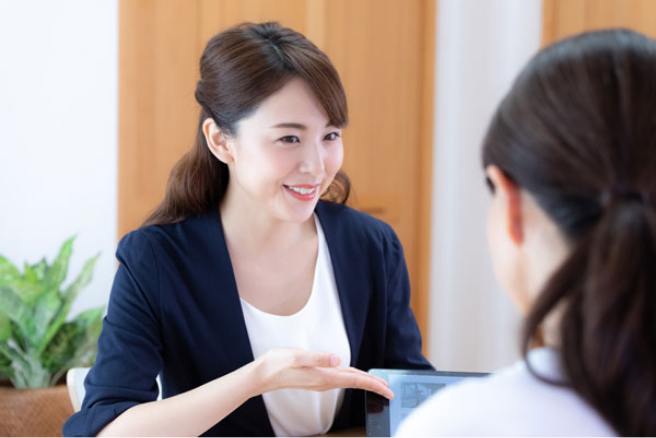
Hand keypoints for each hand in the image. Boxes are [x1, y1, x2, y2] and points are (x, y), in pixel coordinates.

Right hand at [252, 348, 393, 398]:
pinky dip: (352, 379)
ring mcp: (319, 381)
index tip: (387, 389)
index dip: (373, 384)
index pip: (354, 379)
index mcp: (323, 376)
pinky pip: (339, 380)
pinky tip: (353, 377)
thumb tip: (336, 359)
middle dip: (373, 385)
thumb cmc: (276, 365)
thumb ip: (317, 357)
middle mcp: (324, 381)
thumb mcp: (296, 356)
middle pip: (354, 382)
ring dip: (364, 383)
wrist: (261, 376)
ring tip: (377, 384)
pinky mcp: (315, 379)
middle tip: (390, 390)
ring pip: (348, 382)